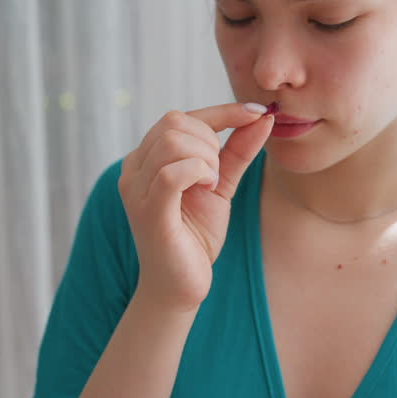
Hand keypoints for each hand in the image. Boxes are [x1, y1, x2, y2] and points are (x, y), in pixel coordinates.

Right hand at [118, 103, 274, 311]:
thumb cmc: (195, 236)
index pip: (179, 116)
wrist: (182, 286)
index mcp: (146, 159)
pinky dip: (199, 172)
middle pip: (174, 122)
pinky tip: (207, 188)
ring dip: (206, 159)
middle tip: (217, 173)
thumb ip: (237, 150)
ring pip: (174, 143)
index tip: (257, 113)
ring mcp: (136, 189)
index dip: (222, 111)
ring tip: (210, 184)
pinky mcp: (148, 211)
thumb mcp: (220, 184)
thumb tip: (263, 118)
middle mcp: (134, 169)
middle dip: (209, 140)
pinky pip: (172, 173)